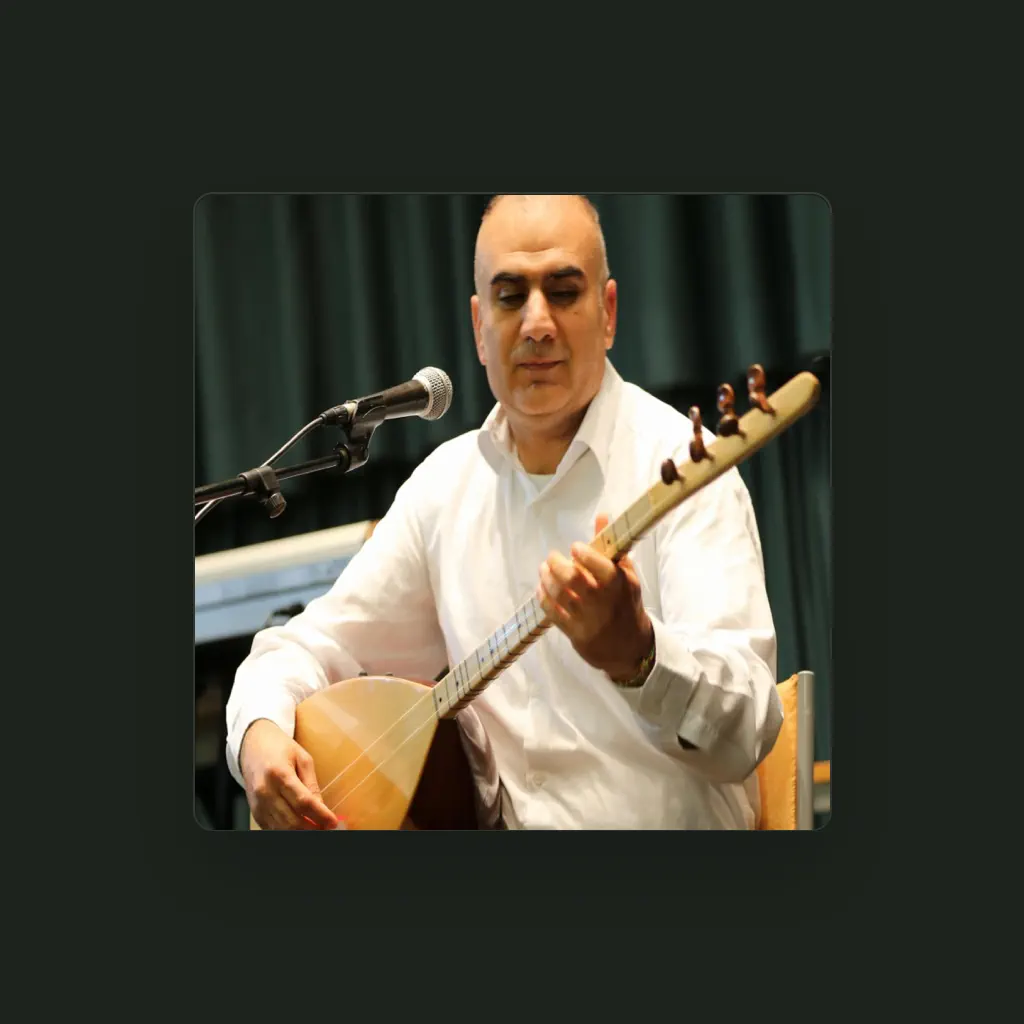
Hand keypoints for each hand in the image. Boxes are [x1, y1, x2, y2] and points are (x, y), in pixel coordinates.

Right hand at [239, 719, 339, 829]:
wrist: (252, 746)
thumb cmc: (280, 748)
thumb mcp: (302, 758)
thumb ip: (311, 783)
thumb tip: (321, 807)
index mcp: (279, 774)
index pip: (303, 802)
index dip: (320, 815)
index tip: (333, 822)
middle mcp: (265, 791)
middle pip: (292, 820)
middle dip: (312, 828)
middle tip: (327, 828)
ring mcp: (258, 804)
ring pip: (282, 829)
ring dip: (301, 832)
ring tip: (316, 828)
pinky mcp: (254, 812)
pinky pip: (272, 829)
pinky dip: (287, 831)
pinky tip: (300, 827)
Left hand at [537, 514, 653, 680]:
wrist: (628, 647)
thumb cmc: (625, 603)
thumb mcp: (626, 575)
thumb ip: (611, 547)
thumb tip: (602, 516)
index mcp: (619, 585)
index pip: (600, 565)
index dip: (584, 554)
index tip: (575, 548)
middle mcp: (602, 602)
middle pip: (572, 578)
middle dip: (557, 564)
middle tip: (552, 557)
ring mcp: (587, 619)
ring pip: (559, 595)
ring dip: (546, 578)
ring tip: (544, 569)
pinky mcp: (574, 633)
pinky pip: (552, 613)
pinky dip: (543, 597)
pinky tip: (542, 588)